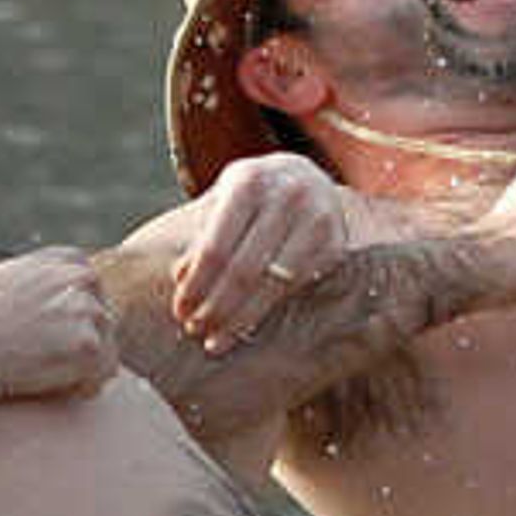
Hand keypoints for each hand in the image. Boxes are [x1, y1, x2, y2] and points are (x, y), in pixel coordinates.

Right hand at [0, 246, 115, 404]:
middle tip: (41, 358)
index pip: (95, 295)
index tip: (45, 336)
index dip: (73, 323)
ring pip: (107, 350)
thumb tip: (40, 282)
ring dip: (82, 368)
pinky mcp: (89, 345)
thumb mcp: (2, 280)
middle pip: (105, 322)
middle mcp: (82, 277)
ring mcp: (89, 309)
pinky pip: (104, 375)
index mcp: (64, 259)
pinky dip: (82, 387)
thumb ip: (36, 277)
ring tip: (40, 370)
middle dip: (82, 345)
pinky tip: (49, 384)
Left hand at [167, 156, 361, 352]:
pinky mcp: (335, 244)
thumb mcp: (223, 200)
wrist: (307, 177)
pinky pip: (295, 287)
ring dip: (239, 318)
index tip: (180, 311)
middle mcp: (287, 197)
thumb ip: (202, 236)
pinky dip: (266, 311)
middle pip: (243, 270)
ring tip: (215, 339)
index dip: (196, 285)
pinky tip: (245, 328)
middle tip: (194, 329)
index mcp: (249, 183)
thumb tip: (181, 279)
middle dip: (215, 307)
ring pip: (272, 284)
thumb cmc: (253, 195)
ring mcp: (316, 220)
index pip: (216, 247)